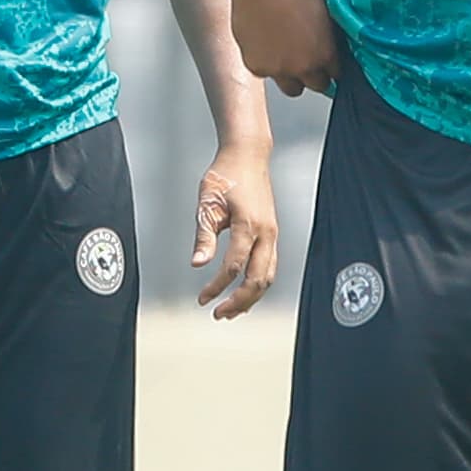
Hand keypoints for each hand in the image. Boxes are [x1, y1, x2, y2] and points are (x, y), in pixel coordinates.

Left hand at [189, 143, 281, 318]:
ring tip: (231, 311)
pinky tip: (244, 291)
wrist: (248, 156)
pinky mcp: (272, 234)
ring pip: (268, 277)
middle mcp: (266, 233)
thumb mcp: (207, 203)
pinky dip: (258, 284)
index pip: (233, 267)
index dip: (216, 287)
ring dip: (250, 297)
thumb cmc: (226, 175)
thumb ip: (204, 236)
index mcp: (248, 225)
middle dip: (239, 301)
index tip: (202, 299)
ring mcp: (272, 234)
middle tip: (218, 314)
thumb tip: (197, 264)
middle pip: (257, 280)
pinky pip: (269, 266)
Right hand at [226, 0, 341, 97]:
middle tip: (308, 62)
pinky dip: (266, 63)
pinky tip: (265, 45)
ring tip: (285, 53)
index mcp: (325, 54)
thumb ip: (328, 37)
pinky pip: (265, 73)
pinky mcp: (255, 67)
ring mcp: (278, 70)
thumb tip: (329, 45)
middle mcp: (302, 67)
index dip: (331, 69)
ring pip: (288, 85)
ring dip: (289, 74)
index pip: (336, 75)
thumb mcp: (325, 12)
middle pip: (315, 86)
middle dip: (313, 77)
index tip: (327, 66)